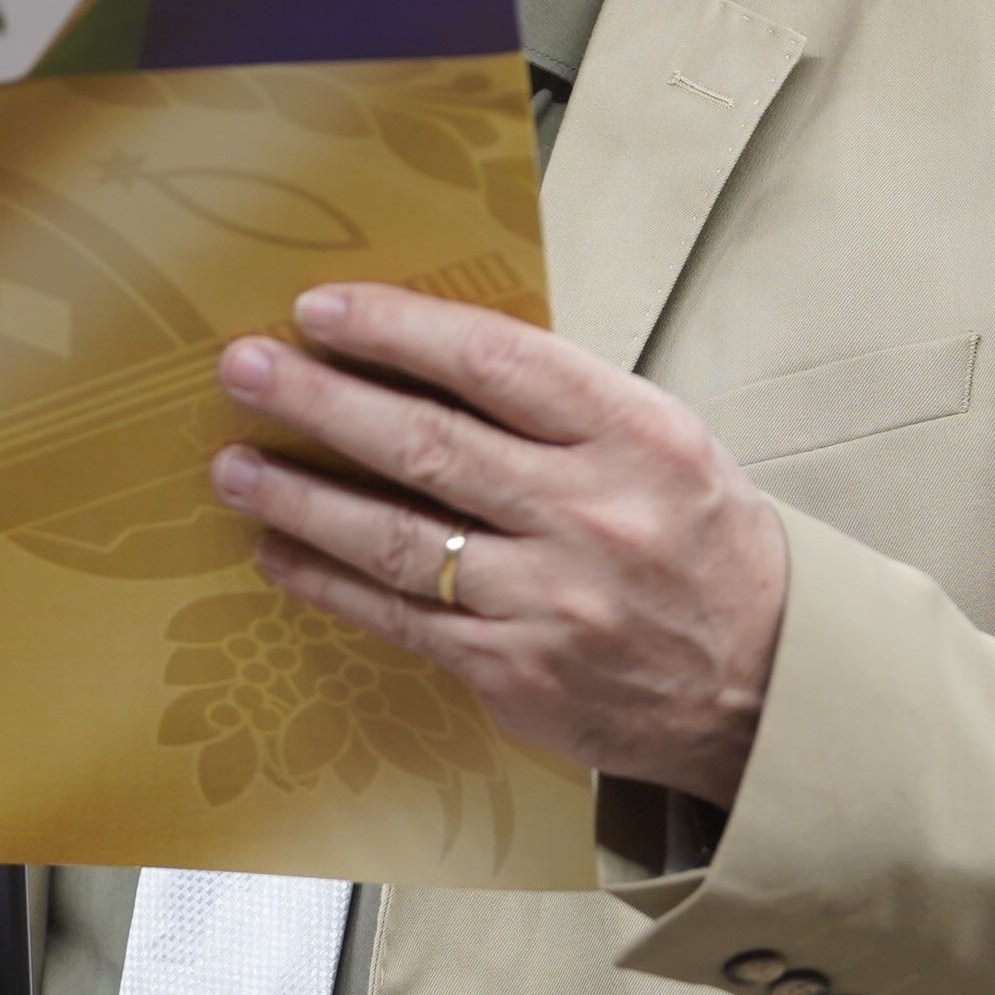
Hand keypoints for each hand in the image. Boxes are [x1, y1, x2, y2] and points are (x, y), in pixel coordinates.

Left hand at [205, 281, 789, 807]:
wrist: (761, 685)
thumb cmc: (700, 544)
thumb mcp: (660, 444)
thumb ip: (560, 405)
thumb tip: (424, 354)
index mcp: (633, 436)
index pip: (493, 362)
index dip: (396, 329)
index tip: (319, 309)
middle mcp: (590, 514)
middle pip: (426, 443)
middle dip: (319, 400)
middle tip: (244, 369)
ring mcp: (548, 600)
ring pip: (395, 536)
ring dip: (300, 497)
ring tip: (233, 467)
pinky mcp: (513, 672)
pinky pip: (397, 617)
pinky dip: (327, 582)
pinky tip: (278, 552)